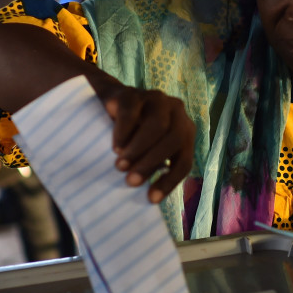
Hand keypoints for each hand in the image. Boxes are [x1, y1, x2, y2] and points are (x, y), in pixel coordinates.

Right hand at [91, 80, 194, 203]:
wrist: (108, 103)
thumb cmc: (131, 136)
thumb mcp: (146, 151)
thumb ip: (152, 166)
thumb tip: (148, 196)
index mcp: (185, 131)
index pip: (184, 160)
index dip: (169, 182)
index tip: (151, 199)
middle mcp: (176, 112)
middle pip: (173, 140)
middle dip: (151, 164)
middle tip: (131, 181)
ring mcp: (156, 99)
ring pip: (156, 126)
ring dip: (138, 150)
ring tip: (120, 166)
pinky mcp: (133, 93)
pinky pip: (131, 114)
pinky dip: (123, 134)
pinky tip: (116, 148)